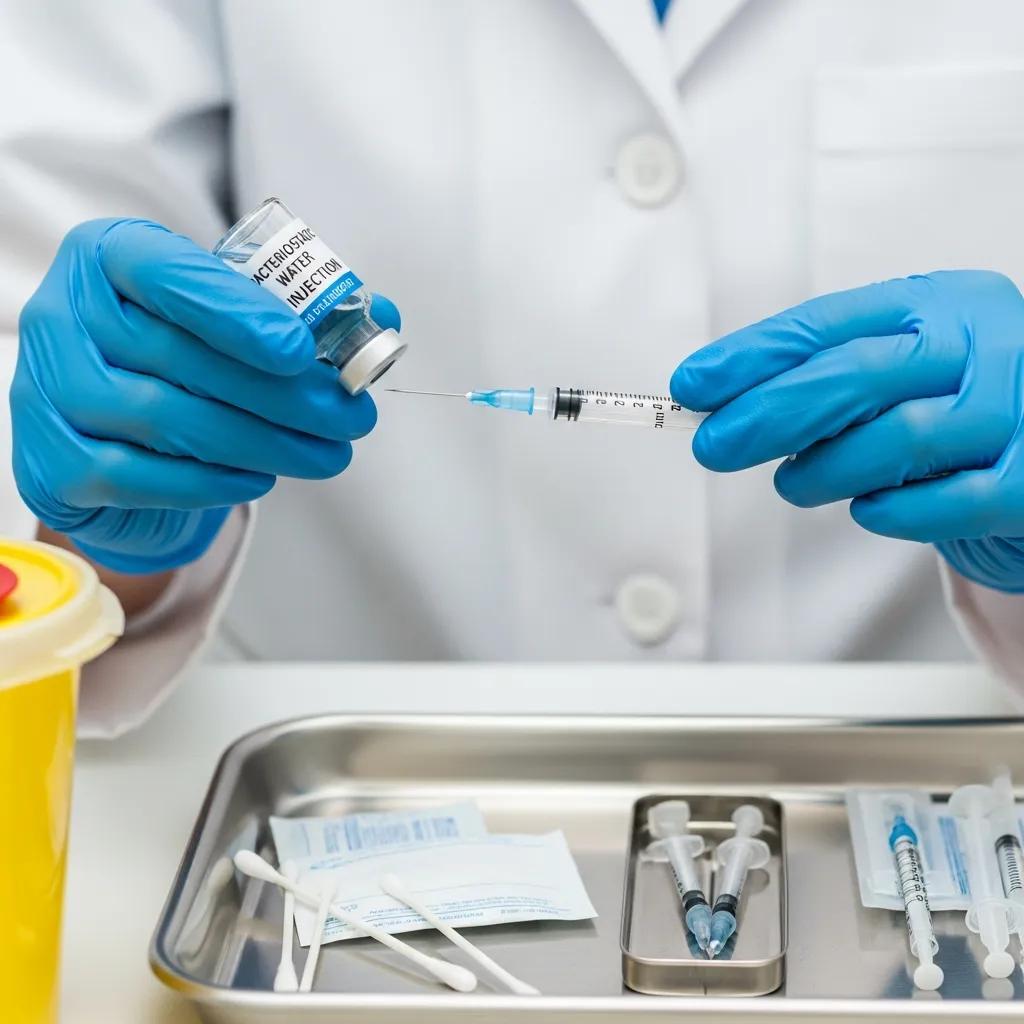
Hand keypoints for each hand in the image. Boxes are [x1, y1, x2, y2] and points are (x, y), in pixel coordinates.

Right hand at [13, 218, 388, 572]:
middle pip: (182, 358)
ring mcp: (49, 392)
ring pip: (167, 420)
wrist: (105, 424)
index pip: (170, 274)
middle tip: (351, 416)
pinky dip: (211, 482)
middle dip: (283, 395)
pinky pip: (141, 477)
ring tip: (327, 454)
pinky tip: (263, 477)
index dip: (238, 314)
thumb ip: (295, 307)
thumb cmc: (176, 354)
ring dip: (264, 443)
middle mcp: (66, 317)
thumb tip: (382, 314)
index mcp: (109, 258)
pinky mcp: (54, 462)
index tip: (304, 351)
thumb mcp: (224, 312)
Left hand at [670, 270, 1023, 592]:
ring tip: (793, 483)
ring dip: (825, 470)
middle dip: (771, 413)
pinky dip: (889, 510)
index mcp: (943, 304)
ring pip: (898, 439)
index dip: (754, 356)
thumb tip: (716, 398)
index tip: (694, 384)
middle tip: (714, 444)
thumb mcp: (900, 365)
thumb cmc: (955, 403)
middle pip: (859, 374)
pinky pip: (945, 503)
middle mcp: (986, 346)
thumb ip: (825, 373)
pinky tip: (866, 508)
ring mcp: (1016, 411)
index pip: (830, 323)